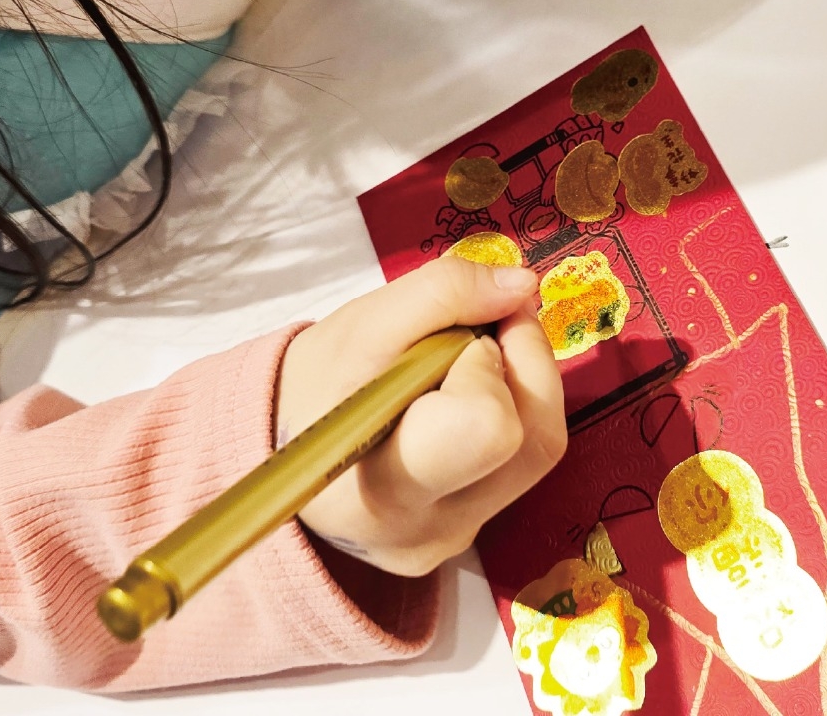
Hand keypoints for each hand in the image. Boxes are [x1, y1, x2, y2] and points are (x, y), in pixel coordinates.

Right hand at [275, 257, 565, 576]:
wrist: (287, 444)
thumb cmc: (319, 383)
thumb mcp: (364, 323)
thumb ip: (444, 292)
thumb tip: (523, 285)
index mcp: (383, 487)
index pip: (489, 427)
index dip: (487, 363)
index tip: (459, 334)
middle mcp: (428, 531)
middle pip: (536, 442)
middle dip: (518, 366)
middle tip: (473, 337)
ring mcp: (453, 540)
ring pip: (539, 451)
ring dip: (519, 387)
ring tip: (464, 365)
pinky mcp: (469, 537)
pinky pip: (520, 466)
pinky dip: (509, 415)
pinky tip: (461, 399)